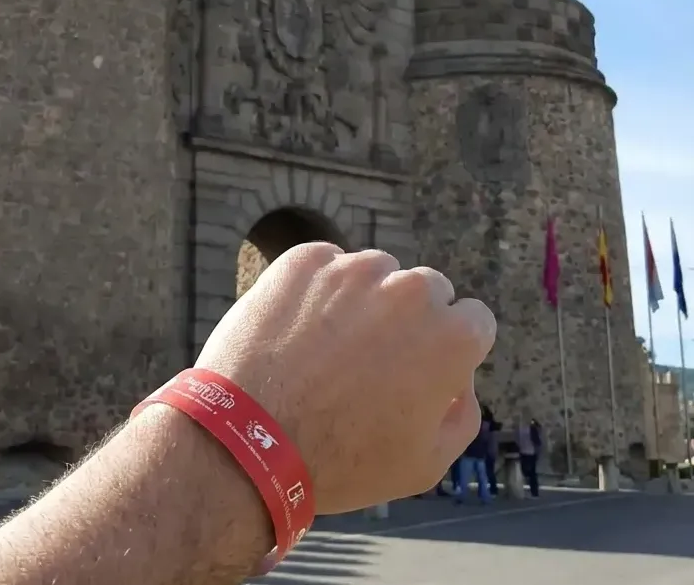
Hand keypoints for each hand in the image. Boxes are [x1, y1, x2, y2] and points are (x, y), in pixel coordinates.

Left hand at [195, 242, 495, 512]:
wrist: (249, 442)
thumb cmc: (341, 462)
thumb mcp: (426, 463)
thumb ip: (463, 414)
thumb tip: (462, 378)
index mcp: (451, 336)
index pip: (473, 319)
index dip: (449, 349)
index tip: (420, 369)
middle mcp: (409, 290)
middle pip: (426, 290)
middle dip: (409, 319)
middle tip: (370, 362)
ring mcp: (354, 269)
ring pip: (375, 273)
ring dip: (362, 299)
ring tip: (327, 350)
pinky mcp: (305, 260)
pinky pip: (326, 265)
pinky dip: (317, 290)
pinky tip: (298, 331)